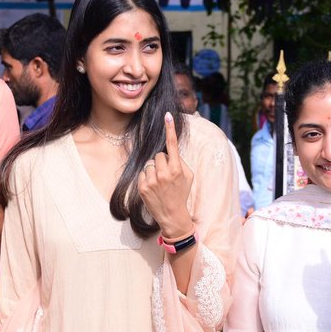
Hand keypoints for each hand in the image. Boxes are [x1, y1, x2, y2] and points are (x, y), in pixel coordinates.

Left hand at [138, 113, 194, 238]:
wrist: (172, 215)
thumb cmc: (181, 193)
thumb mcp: (188, 177)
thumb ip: (180, 162)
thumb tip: (169, 152)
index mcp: (177, 169)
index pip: (172, 145)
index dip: (170, 129)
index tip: (167, 116)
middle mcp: (164, 173)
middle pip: (158, 155)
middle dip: (162, 161)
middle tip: (167, 174)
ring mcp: (152, 180)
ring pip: (149, 164)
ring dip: (154, 170)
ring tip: (159, 183)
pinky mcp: (142, 187)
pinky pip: (143, 173)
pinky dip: (147, 178)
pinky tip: (153, 188)